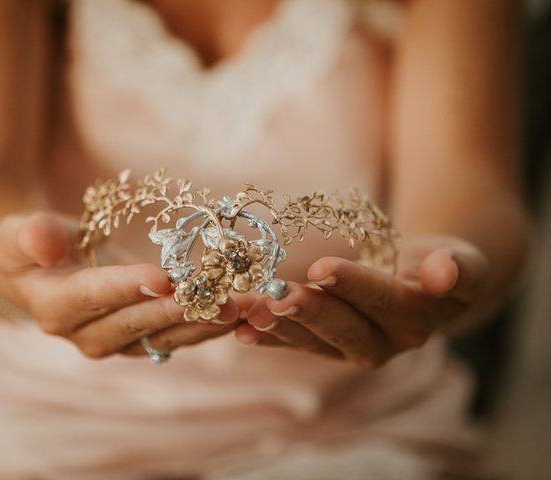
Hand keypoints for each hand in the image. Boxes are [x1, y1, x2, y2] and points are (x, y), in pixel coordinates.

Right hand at [0, 212, 244, 358]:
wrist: (39, 280)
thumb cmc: (27, 252)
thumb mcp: (16, 236)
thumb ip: (30, 236)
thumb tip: (40, 240)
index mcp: (57, 308)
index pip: (95, 297)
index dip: (128, 288)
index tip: (164, 279)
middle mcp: (88, 335)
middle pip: (140, 322)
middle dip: (185, 310)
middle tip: (227, 298)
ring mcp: (119, 342)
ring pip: (168, 336)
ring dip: (210, 322)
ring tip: (249, 306)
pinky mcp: (143, 340)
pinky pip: (180, 336)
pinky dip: (213, 325)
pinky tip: (245, 313)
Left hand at [235, 235, 488, 367]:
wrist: (426, 284)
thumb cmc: (441, 264)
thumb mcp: (461, 260)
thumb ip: (458, 268)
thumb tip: (445, 272)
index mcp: (418, 320)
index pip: (384, 301)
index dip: (354, 286)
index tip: (321, 268)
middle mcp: (385, 344)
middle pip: (343, 329)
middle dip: (306, 312)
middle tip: (273, 297)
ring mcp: (352, 349)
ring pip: (313, 341)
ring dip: (278, 328)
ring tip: (246, 312)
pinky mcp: (327, 345)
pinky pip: (296, 344)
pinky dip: (268, 338)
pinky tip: (240, 331)